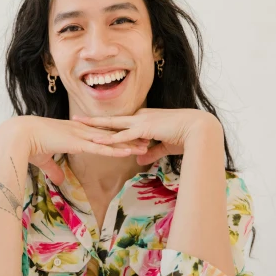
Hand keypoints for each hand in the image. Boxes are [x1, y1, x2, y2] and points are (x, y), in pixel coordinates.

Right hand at [0, 116, 149, 184]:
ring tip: (145, 146)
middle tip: (146, 138)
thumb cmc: (28, 146)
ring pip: (110, 140)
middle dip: (128, 137)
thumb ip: (54, 170)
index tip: (128, 137)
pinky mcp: (78, 142)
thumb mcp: (44, 160)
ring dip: (128, 144)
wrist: (19, 136)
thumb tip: (60, 181)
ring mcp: (80, 135)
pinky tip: (128, 152)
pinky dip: (115, 149)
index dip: (114, 136)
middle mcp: (80, 131)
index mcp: (73, 132)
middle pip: (110, 134)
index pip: (99, 134)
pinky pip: (101, 147)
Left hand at [72, 108, 221, 165]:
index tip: (92, 123)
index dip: (106, 124)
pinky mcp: (144, 129)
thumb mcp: (165, 146)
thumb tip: (139, 158)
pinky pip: (122, 135)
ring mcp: (141, 121)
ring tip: (77, 125)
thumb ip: (151, 151)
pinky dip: (108, 139)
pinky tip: (95, 141)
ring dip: (94, 126)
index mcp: (145, 119)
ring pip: (112, 124)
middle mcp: (140, 117)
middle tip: (76, 119)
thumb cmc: (185, 137)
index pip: (121, 122)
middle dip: (93, 120)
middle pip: (111, 119)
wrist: (198, 129)